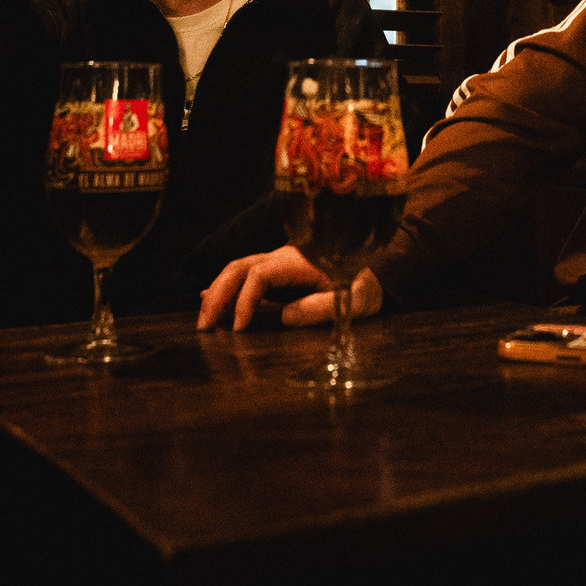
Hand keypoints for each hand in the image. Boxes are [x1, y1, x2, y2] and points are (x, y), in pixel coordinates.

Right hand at [196, 245, 383, 331]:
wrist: (381, 263)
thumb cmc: (370, 281)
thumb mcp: (355, 298)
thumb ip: (322, 306)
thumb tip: (284, 317)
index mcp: (301, 261)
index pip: (260, 274)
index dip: (245, 300)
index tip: (239, 328)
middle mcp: (285, 257)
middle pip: (240, 267)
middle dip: (218, 294)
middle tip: (204, 326)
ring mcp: (280, 264)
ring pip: (239, 270)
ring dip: (218, 292)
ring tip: (204, 321)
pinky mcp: (280, 275)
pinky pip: (247, 277)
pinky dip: (227, 289)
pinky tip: (208, 299)